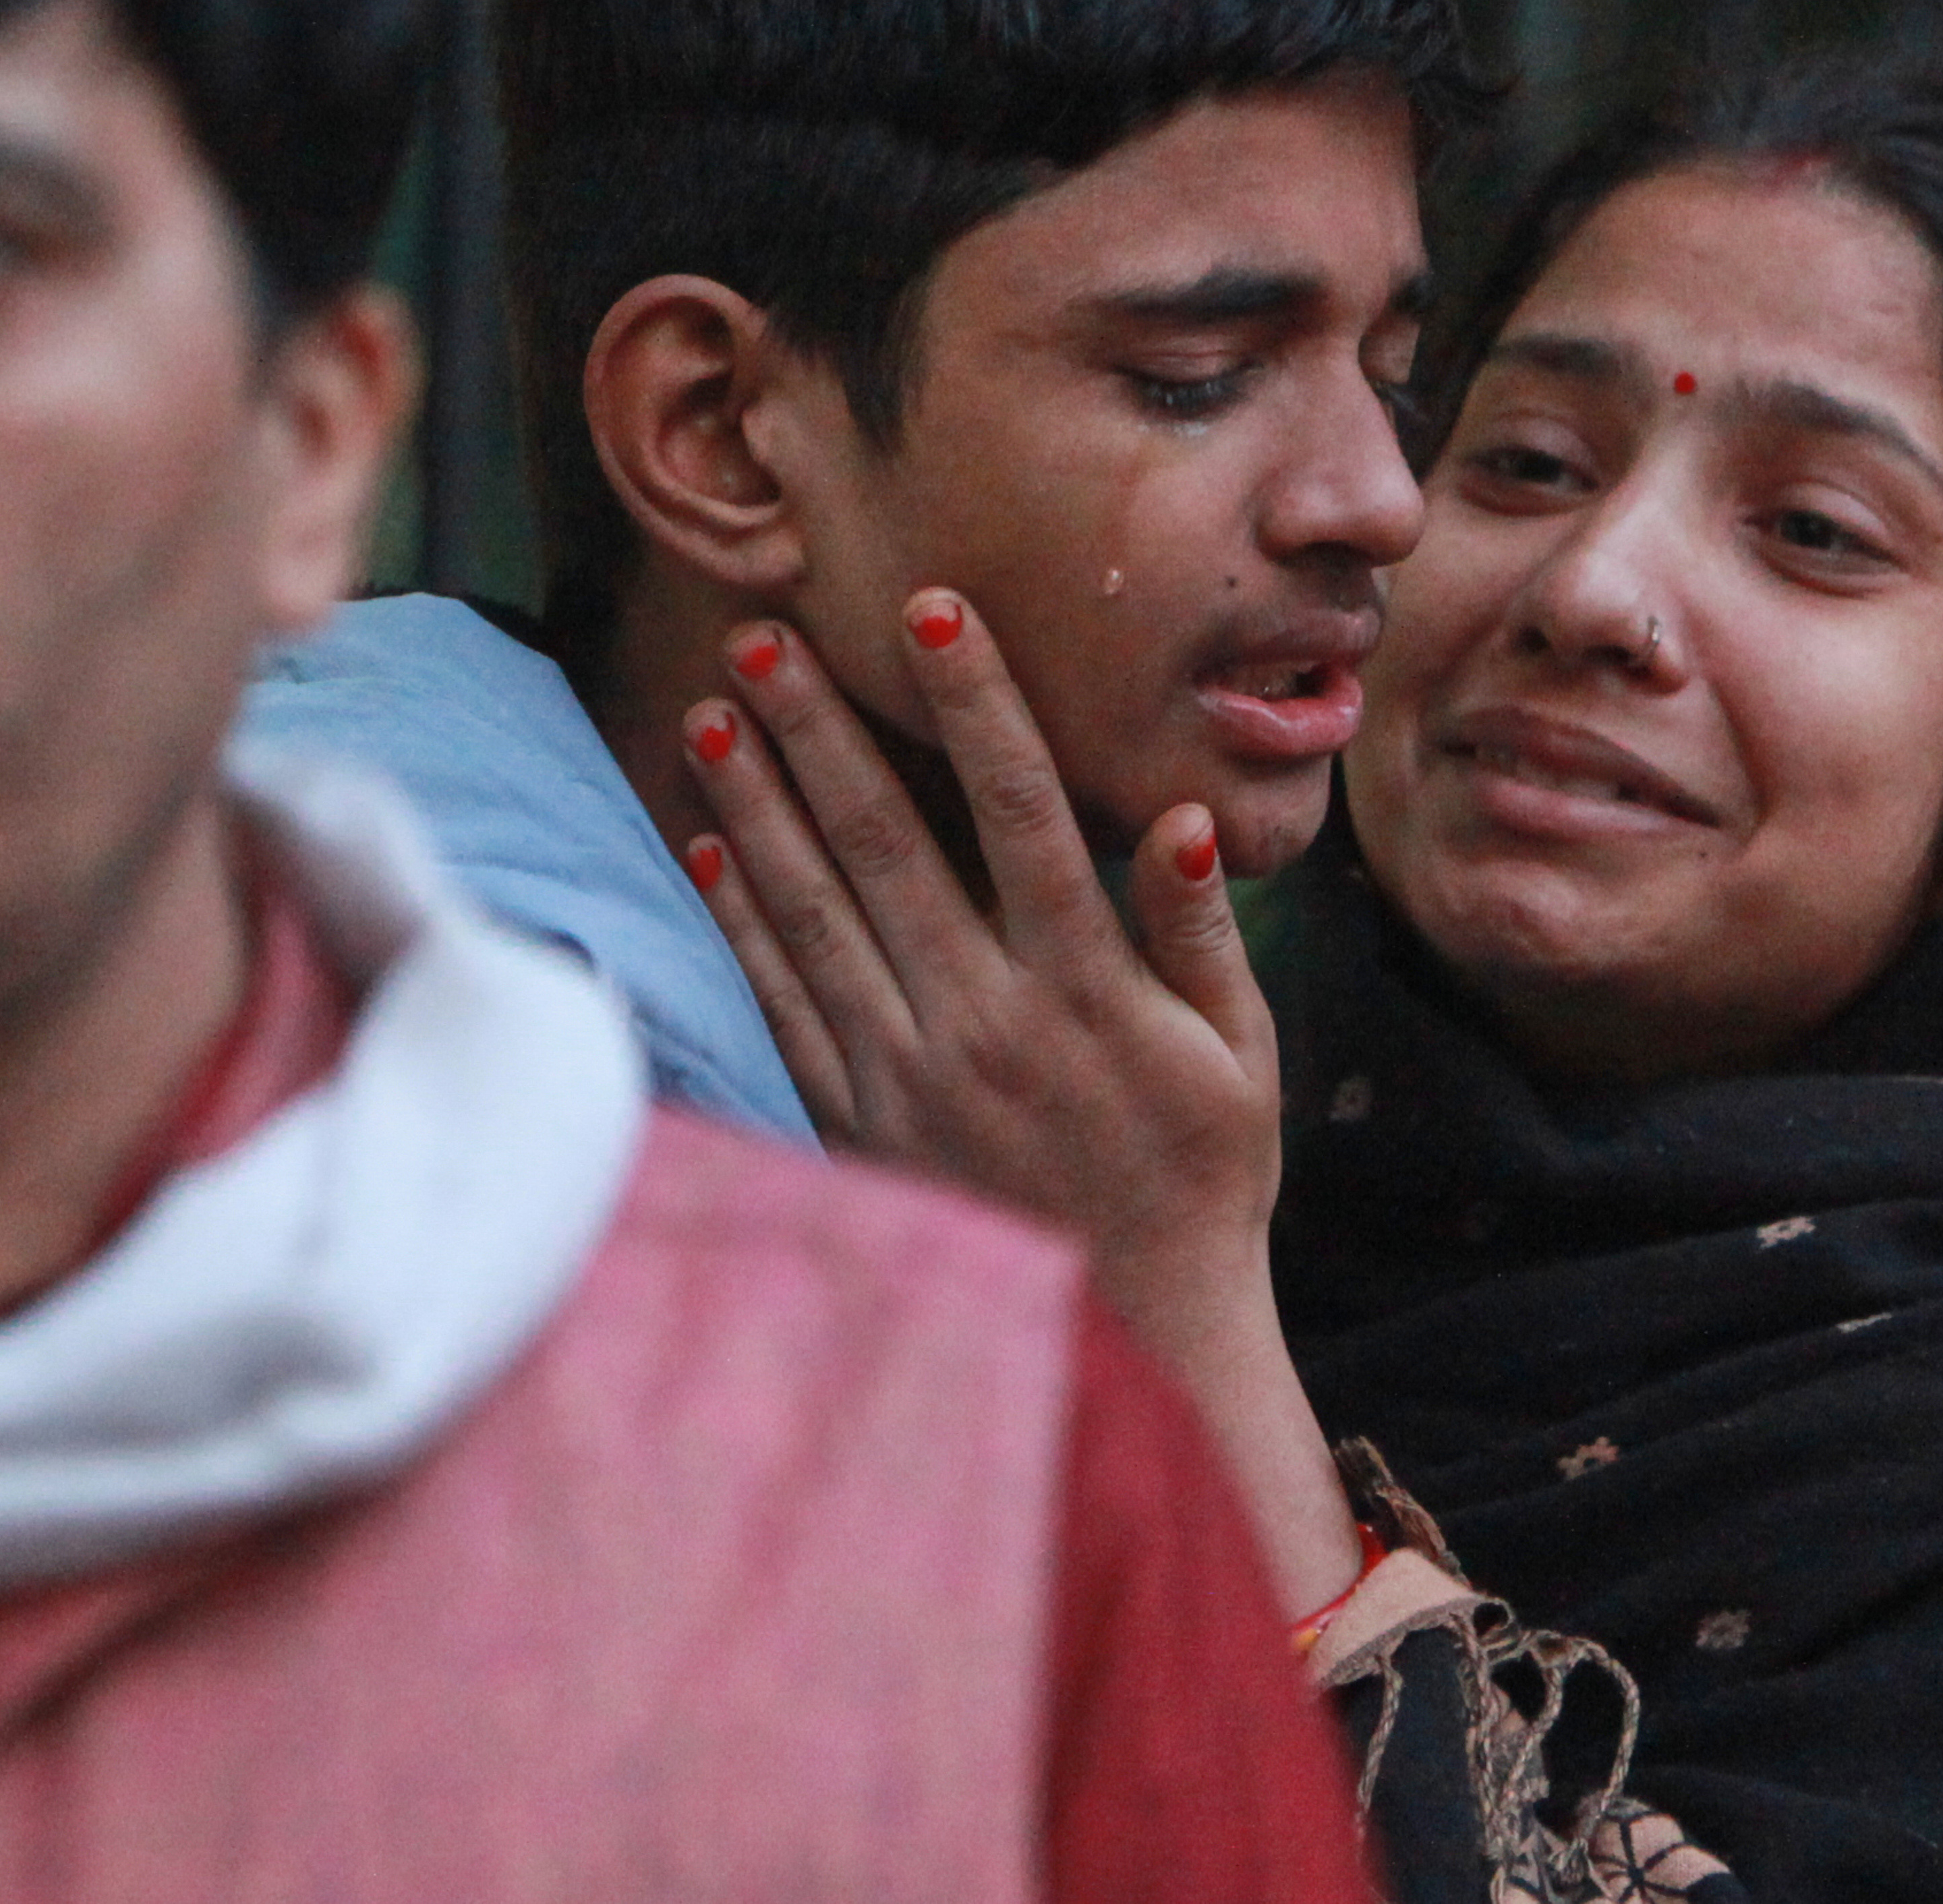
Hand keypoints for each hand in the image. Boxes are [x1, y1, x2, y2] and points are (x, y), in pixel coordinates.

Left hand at [679, 591, 1359, 1611]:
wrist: (1132, 1333)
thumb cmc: (1201, 1179)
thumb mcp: (1238, 1056)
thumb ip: (1203, 936)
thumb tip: (1178, 819)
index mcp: (1086, 989)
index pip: (1021, 812)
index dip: (978, 705)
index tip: (936, 609)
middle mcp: (983, 1020)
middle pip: (885, 845)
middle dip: (820, 730)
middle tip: (761, 632)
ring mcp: (908, 1074)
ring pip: (814, 913)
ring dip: (756, 808)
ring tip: (708, 713)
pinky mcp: (858, 1121)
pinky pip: (785, 1005)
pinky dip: (740, 924)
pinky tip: (704, 847)